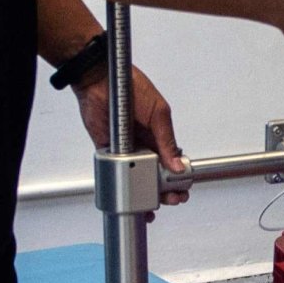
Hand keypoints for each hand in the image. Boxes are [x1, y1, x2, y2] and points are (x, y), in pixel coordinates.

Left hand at [69, 59, 186, 203]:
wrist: (101, 80)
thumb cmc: (131, 87)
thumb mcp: (158, 112)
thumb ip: (167, 139)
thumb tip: (177, 163)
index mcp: (158, 135)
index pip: (171, 161)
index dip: (177, 177)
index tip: (182, 188)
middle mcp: (143, 144)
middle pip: (156, 174)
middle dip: (165, 189)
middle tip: (171, 198)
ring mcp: (125, 149)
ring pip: (136, 177)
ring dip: (143, 190)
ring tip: (151, 202)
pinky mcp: (107, 151)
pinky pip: (114, 170)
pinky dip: (120, 182)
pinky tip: (128, 195)